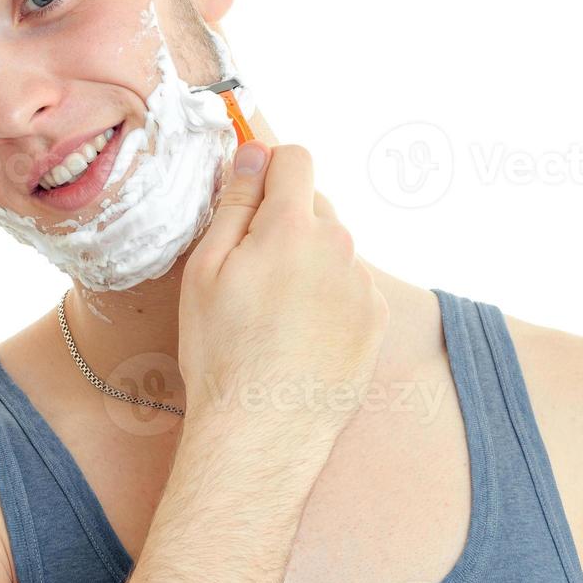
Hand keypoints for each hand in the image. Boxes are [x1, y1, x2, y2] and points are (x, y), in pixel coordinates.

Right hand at [178, 141, 389, 447]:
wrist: (263, 430)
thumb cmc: (222, 352)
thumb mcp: (206, 270)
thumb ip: (235, 202)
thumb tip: (254, 152)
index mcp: (293, 227)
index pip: (294, 158)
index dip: (268, 168)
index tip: (250, 197)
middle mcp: (340, 247)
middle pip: (314, 205)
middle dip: (285, 223)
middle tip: (251, 272)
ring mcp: (363, 285)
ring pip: (333, 249)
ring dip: (308, 262)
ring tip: (275, 314)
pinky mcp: (376, 319)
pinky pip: (350, 287)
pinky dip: (328, 298)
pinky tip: (300, 335)